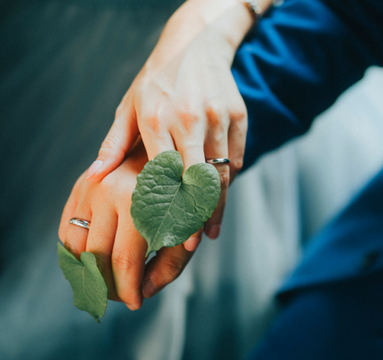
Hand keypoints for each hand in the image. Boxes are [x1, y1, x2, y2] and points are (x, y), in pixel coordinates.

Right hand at [59, 142, 201, 308]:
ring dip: (86, 273)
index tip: (136, 303)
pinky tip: (93, 264)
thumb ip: (171, 261)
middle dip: (107, 286)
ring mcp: (91, 186)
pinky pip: (66, 229)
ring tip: (108, 283)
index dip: (128, 291)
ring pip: (75, 246)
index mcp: (141, 202)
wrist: (173, 147)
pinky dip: (74, 253)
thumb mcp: (190, 226)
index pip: (124, 262)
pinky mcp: (82, 185)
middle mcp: (110, 192)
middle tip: (123, 296)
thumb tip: (144, 292)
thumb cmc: (186, 191)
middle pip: (96, 258)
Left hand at [83, 0, 264, 246]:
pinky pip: (235, 157)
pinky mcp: (238, 117)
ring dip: (217, 205)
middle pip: (196, 179)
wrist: (196, 44)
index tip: (166, 235)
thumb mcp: (130, 105)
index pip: (163, 175)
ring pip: (221, 172)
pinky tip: (220, 201)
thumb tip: (94, 176)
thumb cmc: (157, 79)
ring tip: (210, 230)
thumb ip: (114, 142)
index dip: (167, 208)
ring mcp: (218, 117)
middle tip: (193, 243)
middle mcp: (190, 118)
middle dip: (196, 216)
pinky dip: (228, 181)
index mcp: (157, 118)